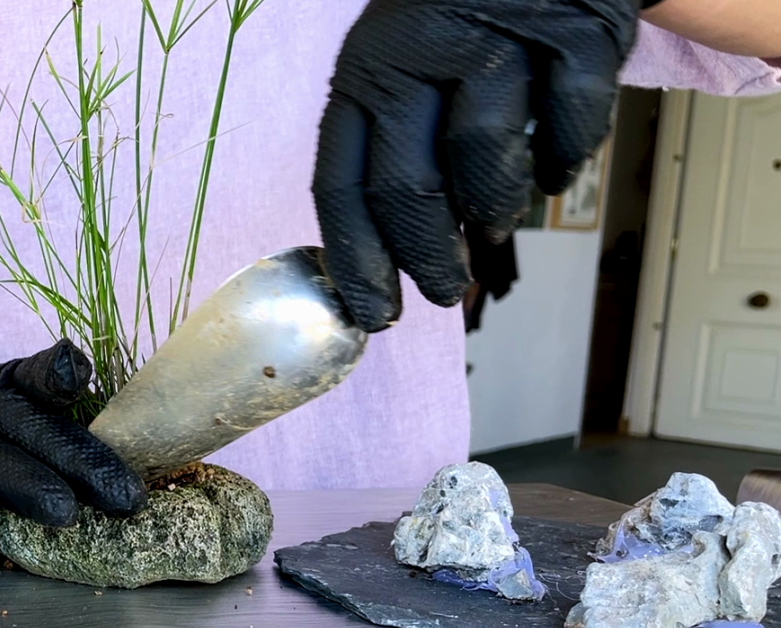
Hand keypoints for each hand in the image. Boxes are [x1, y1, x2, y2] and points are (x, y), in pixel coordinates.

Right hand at [0, 339, 147, 553]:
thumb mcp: (27, 406)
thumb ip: (72, 421)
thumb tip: (137, 438)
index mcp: (11, 386)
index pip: (37, 376)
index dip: (57, 374)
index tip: (77, 375)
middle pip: (26, 428)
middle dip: (75, 461)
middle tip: (120, 495)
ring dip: (24, 487)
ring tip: (64, 515)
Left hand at [313, 0, 654, 331]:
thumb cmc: (462, 20)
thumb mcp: (406, 69)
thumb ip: (398, 150)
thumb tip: (399, 255)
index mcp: (364, 72)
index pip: (341, 184)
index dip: (356, 261)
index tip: (373, 312)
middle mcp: (414, 51)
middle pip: (406, 187)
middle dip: (425, 257)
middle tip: (441, 290)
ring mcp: (493, 37)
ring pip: (482, 159)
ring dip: (493, 209)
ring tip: (497, 223)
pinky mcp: (571, 29)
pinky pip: (568, 123)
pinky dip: (563, 163)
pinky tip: (554, 174)